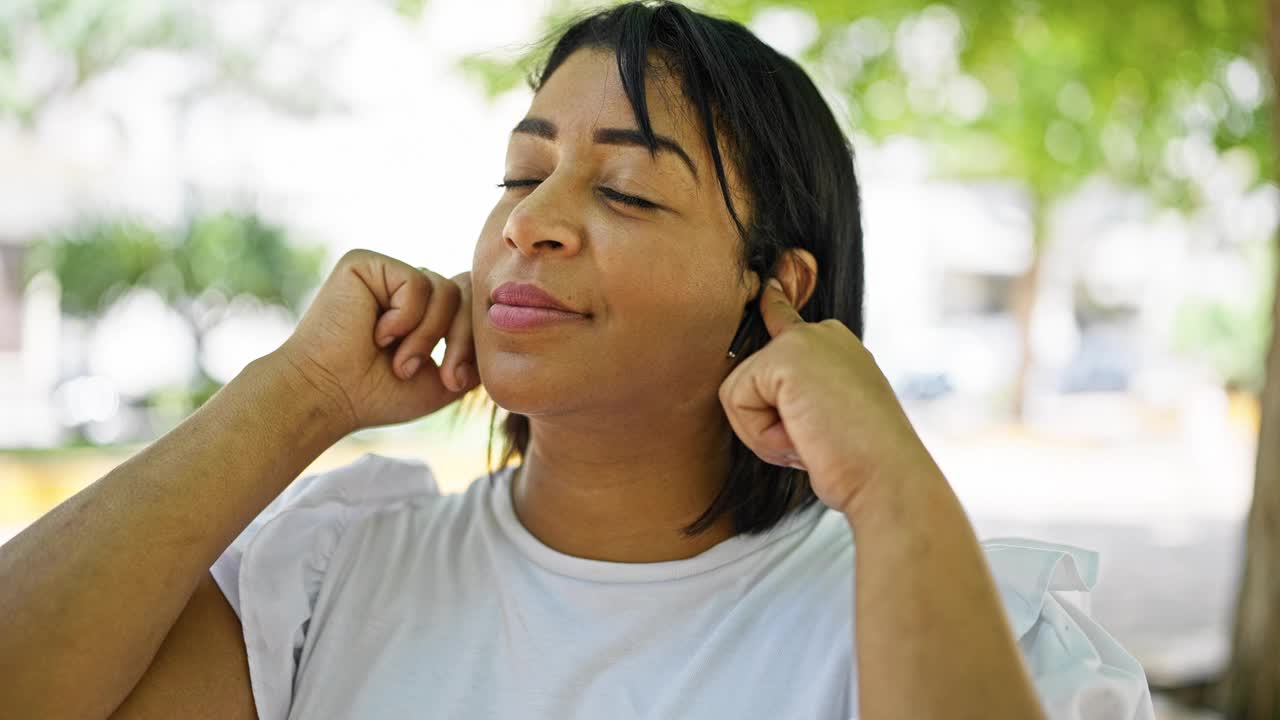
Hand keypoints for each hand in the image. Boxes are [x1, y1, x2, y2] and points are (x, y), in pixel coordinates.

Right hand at [271, 249, 480, 434]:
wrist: (329, 396)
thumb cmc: (379, 394)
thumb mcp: (444, 378)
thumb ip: (475, 351)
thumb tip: (502, 324)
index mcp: (424, 309)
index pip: (471, 304)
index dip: (472, 341)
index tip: (453, 381)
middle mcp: (406, 287)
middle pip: (466, 292)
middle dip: (461, 339)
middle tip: (443, 377)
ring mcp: (387, 273)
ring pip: (445, 289)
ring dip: (429, 335)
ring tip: (400, 362)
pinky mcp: (367, 263)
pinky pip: (417, 282)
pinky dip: (405, 318)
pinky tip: (377, 335)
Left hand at [717, 280, 939, 515]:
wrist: (887, 475)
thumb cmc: (861, 463)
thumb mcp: (827, 420)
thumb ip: (796, 399)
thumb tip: (756, 391)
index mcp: (836, 348)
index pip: (786, 319)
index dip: (774, 302)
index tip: (769, 281)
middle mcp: (822, 335)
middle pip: (750, 378)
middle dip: (767, 423)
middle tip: (816, 440)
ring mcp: (804, 340)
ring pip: (739, 393)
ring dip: (764, 433)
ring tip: (812, 439)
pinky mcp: (785, 356)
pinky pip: (737, 402)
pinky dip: (761, 434)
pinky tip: (803, 436)